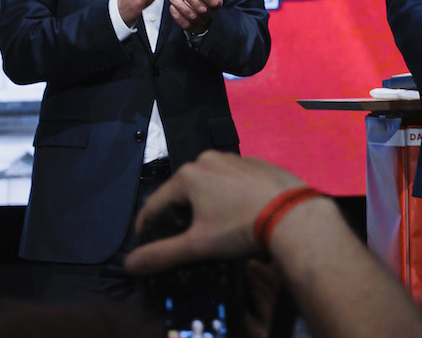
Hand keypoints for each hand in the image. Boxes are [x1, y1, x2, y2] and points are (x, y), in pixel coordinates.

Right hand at [126, 151, 308, 273]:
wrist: (291, 213)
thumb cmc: (240, 226)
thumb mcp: (197, 245)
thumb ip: (161, 254)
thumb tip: (130, 263)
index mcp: (189, 175)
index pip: (155, 202)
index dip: (147, 225)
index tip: (146, 243)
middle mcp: (209, 159)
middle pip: (182, 191)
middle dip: (178, 214)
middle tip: (182, 238)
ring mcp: (235, 158)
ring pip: (208, 183)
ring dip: (204, 203)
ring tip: (212, 227)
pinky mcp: (256, 163)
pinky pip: (232, 180)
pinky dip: (228, 195)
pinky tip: (238, 213)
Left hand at [169, 0, 223, 32]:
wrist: (199, 6)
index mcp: (216, 2)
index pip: (213, 1)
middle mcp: (209, 13)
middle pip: (201, 9)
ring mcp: (200, 21)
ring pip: (191, 16)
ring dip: (181, 6)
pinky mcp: (190, 26)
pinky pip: (184, 23)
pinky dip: (177, 16)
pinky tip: (172, 7)